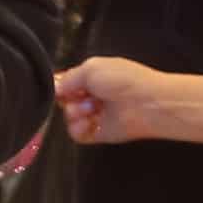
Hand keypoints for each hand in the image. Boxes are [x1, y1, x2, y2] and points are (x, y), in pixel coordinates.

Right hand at [56, 58, 202, 147]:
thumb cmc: (122, 80)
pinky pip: (76, 134)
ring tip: (92, 108)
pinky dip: (79, 128)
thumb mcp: (90, 68)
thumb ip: (68, 78)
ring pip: (69, 117)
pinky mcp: (98, 133)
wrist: (148, 103)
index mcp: (91, 77)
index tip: (60, 87)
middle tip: (83, 96)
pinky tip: (90, 122)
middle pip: (64, 101)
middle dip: (68, 99)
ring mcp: (94, 115)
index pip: (66, 83)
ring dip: (75, 113)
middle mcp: (92, 96)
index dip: (60, 86)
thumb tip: (55, 88)